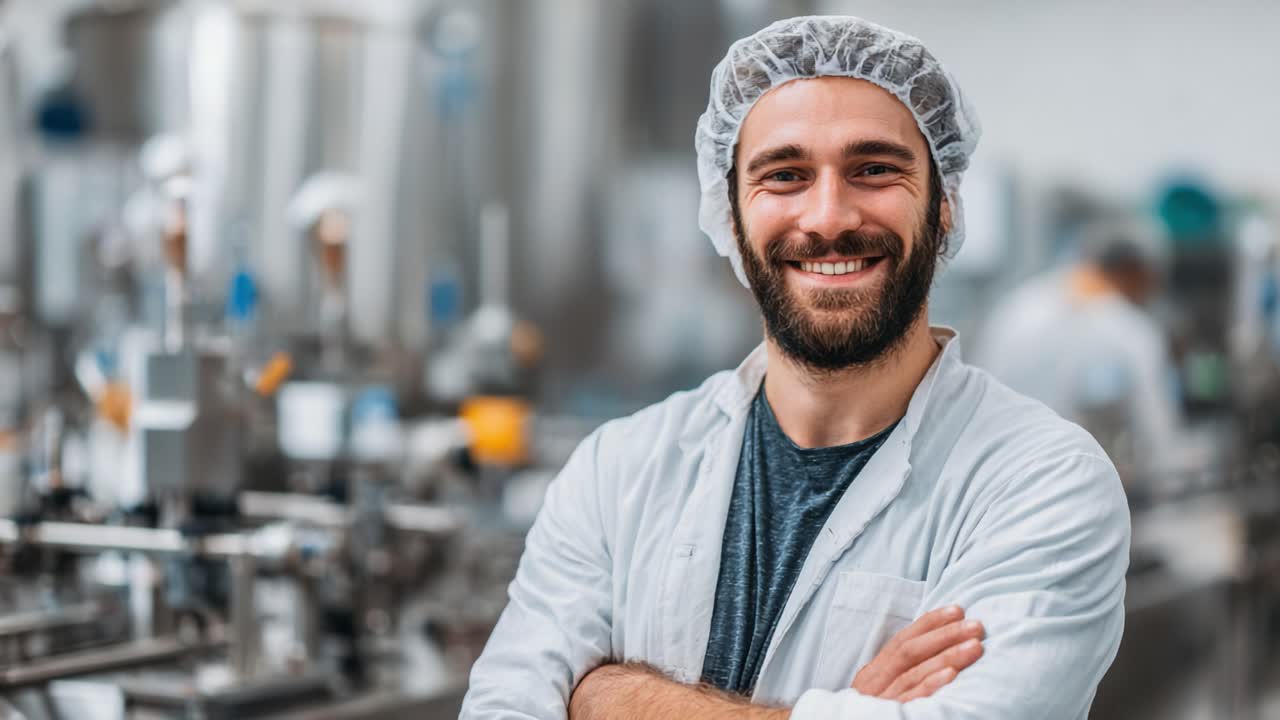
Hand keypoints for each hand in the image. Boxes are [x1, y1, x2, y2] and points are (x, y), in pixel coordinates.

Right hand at [851, 605, 984, 701]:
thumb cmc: (875, 713)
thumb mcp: (881, 690)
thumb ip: (900, 672)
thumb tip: (935, 647)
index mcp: (873, 673)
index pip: (902, 640)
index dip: (930, 623)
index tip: (957, 610)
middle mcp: (874, 684)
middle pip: (909, 652)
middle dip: (945, 635)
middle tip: (976, 626)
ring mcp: (881, 701)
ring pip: (913, 673)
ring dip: (947, 656)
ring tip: (975, 646)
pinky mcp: (890, 717)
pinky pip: (911, 699)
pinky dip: (930, 685)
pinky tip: (950, 675)